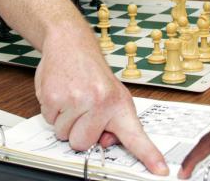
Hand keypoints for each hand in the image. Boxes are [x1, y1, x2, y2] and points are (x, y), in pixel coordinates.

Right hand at [35, 32, 168, 175]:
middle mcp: (100, 103)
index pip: (135, 136)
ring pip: (63, 134)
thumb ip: (113, 121)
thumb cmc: (91, 71)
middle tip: (81, 108)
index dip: (148, 155)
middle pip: (82, 144)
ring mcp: (76, 100)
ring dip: (64, 119)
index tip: (160, 171)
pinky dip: (52, 110)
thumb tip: (107, 141)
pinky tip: (60, 92)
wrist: (70, 42)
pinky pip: (49, 121)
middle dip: (78, 130)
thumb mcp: (112, 92)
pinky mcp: (54, 97)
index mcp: (119, 104)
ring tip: (71, 97)